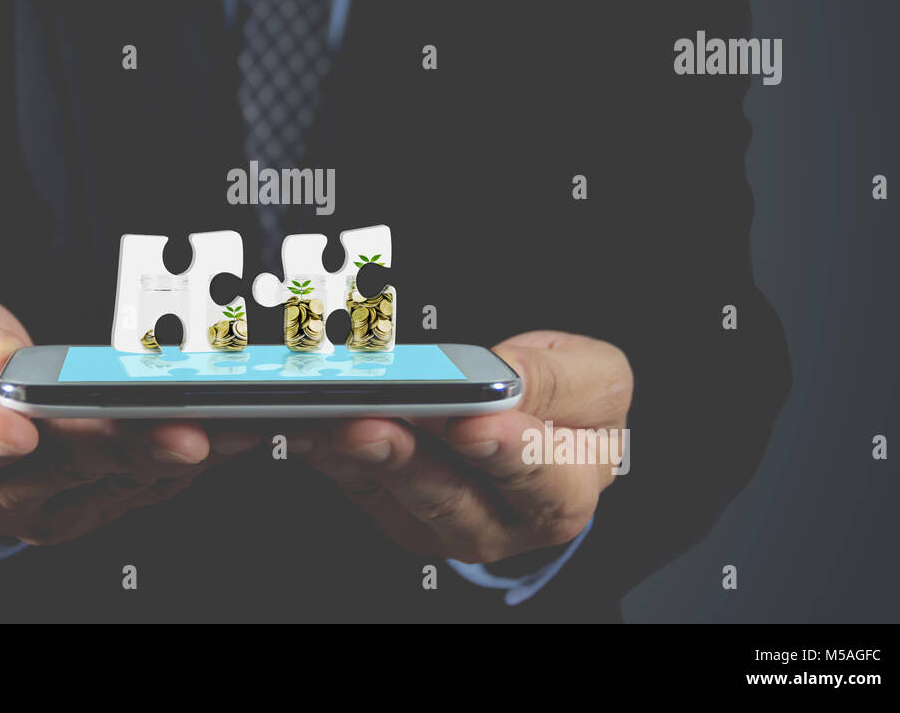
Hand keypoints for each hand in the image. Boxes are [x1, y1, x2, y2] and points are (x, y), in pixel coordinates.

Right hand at [0, 288, 258, 545]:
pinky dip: (195, 456)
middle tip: (182, 430)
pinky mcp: (91, 502)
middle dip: (128, 448)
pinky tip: (238, 432)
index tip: (19, 431)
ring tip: (237, 427)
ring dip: (180, 455)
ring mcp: (43, 506)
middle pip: (60, 468)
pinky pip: (147, 481)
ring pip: (117, 481)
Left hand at [293, 331, 631, 563]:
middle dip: (413, 463)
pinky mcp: (405, 516)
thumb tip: (506, 379)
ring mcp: (455, 525)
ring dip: (367, 463)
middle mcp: (512, 520)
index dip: (507, 454)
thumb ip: (555, 378)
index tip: (471, 424)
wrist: (535, 417)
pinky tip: (309, 429)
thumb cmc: (565, 400)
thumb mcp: (590, 374)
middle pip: (461, 503)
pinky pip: (361, 489)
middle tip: (377, 427)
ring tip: (339, 425)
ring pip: (405, 502)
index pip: (544, 480)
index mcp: (572, 484)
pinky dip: (331, 458)